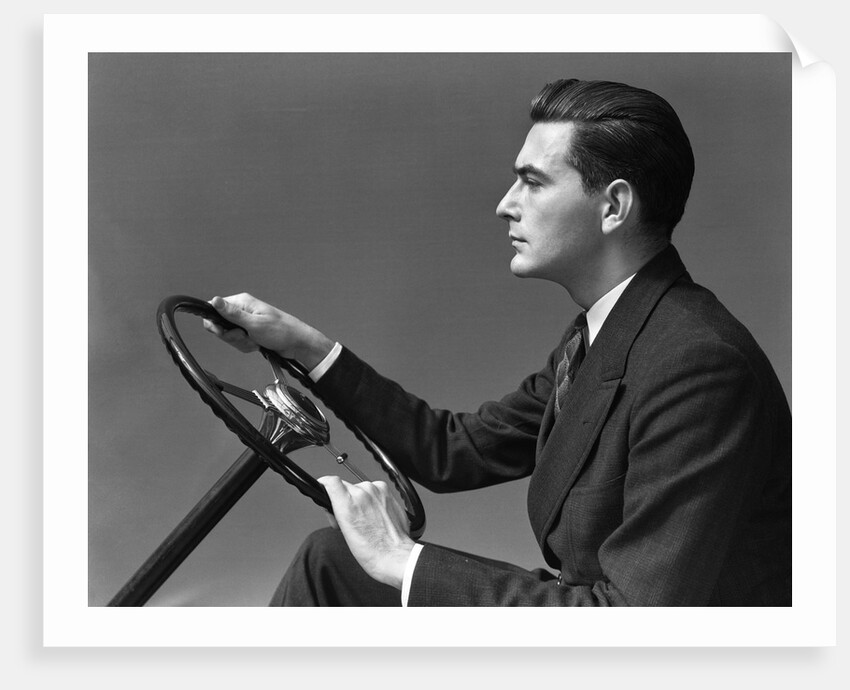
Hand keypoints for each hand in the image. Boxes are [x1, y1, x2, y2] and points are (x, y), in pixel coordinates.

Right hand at [203, 293, 333, 368]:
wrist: (296, 343)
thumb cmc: (281, 331)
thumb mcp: (253, 323)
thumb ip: (232, 314)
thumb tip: (214, 300)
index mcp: (242, 302)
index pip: (214, 309)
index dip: (215, 323)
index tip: (224, 331)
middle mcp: (242, 310)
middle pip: (220, 325)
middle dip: (232, 337)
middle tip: (246, 336)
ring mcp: (246, 322)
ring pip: (230, 336)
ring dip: (241, 342)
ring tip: (256, 341)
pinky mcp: (249, 332)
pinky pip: (239, 341)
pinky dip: (247, 346)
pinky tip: (258, 344)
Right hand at [318, 476, 414, 589]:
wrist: (394, 555)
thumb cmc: (371, 550)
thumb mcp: (344, 532)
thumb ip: (336, 512)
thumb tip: (333, 504)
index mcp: (348, 503)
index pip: (331, 481)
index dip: (325, 484)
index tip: (324, 487)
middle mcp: (363, 492)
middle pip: (345, 487)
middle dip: (344, 499)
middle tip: (348, 516)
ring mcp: (378, 491)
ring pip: (360, 488)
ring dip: (359, 499)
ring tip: (365, 518)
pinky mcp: (388, 492)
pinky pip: (374, 490)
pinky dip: (372, 499)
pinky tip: (375, 514)